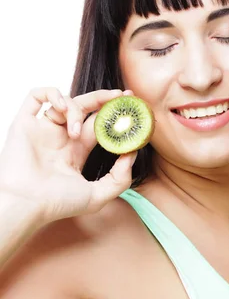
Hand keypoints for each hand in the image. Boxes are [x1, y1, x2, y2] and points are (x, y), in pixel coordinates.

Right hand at [0, 87, 137, 223]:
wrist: (27, 204)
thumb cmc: (57, 204)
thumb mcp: (98, 196)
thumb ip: (120, 177)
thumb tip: (132, 152)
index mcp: (77, 152)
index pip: (100, 126)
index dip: (115, 116)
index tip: (131, 110)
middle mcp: (61, 138)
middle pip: (86, 108)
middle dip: (105, 99)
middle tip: (122, 96)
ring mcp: (43, 129)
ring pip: (66, 101)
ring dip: (77, 109)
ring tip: (76, 131)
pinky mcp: (25, 123)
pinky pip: (37, 96)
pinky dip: (53, 94)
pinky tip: (62, 106)